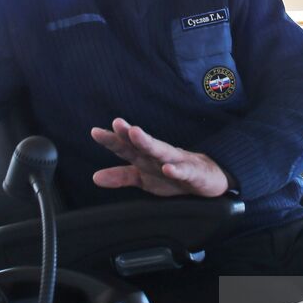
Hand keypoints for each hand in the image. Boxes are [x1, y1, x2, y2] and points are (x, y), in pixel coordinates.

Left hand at [90, 118, 229, 196]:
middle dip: (129, 133)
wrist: (207, 179)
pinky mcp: (193, 173)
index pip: (125, 147)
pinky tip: (168, 168)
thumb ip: (121, 176)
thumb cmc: (171, 175)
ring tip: (136, 133)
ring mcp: (177, 161)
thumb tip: (95, 177)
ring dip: (148, 142)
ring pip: (161, 151)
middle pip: (142, 143)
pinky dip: (177, 169)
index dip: (111, 140)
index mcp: (145, 157)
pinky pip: (184, 171)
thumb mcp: (143, 179)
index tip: (95, 132)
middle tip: (117, 122)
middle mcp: (159, 155)